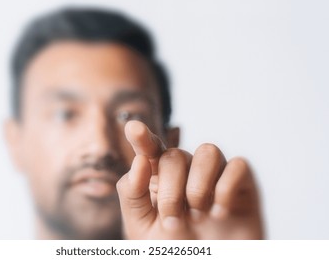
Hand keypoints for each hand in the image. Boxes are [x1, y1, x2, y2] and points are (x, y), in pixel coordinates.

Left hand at [117, 120, 263, 238]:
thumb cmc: (174, 246)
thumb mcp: (142, 226)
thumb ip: (133, 194)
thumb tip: (139, 160)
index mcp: (160, 177)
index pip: (151, 149)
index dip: (143, 138)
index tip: (132, 128)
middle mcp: (188, 170)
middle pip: (176, 155)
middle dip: (171, 192)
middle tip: (172, 223)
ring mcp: (216, 175)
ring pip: (208, 151)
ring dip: (197, 186)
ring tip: (197, 215)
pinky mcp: (243, 185)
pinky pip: (238, 165)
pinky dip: (226, 189)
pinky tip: (220, 213)